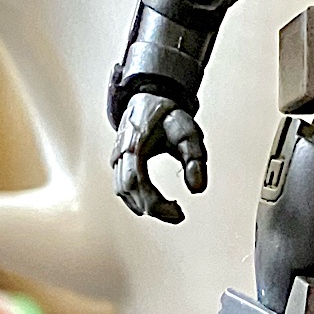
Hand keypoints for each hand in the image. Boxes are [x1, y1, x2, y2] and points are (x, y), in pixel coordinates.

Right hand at [111, 92, 206, 222]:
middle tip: (177, 215)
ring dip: (145, 206)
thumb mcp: (188, 132)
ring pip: (122, 191)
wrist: (148, 98)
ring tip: (170, 210)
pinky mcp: (118, 161)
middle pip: (128, 191)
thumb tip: (197, 189)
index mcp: (134, 145)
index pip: (137, 183)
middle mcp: (120, 153)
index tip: (178, 213)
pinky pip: (121, 186)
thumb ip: (195, 159)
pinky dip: (136, 199)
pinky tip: (153, 205)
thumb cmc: (168, 115)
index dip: (155, 203)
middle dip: (154, 208)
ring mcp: (116, 157)